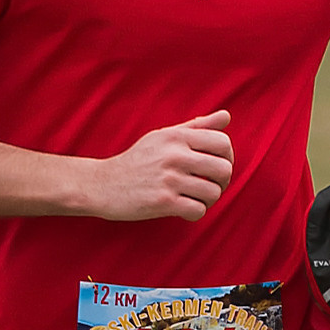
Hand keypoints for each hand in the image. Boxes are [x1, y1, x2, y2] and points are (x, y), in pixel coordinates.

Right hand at [85, 110, 234, 224]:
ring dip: (208, 200)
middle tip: (209, 186)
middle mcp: (174, 155)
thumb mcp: (163, 136)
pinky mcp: (162, 202)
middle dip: (222, 182)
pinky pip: (198, 210)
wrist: (102, 184)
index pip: (223, 143)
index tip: (215, 168)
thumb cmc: (137, 160)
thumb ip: (196, 127)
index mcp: (176, 136)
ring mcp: (169, 179)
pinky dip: (194, 213)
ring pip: (213, 192)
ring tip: (194, 198)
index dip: (227, 158)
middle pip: (224, 169)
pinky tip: (183, 209)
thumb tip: (226, 116)